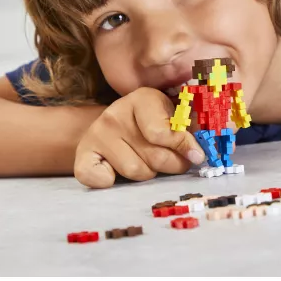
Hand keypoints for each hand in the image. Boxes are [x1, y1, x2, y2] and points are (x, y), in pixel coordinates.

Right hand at [74, 87, 204, 188]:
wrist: (116, 123)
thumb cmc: (155, 120)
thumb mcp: (175, 116)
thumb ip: (189, 130)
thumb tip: (198, 155)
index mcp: (142, 98)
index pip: (163, 134)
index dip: (184, 147)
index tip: (196, 155)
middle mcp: (115, 114)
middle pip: (155, 157)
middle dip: (172, 164)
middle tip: (176, 161)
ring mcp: (96, 134)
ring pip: (136, 172)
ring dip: (148, 173)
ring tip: (148, 160)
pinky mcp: (82, 154)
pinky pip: (98, 179)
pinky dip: (109, 181)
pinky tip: (117, 172)